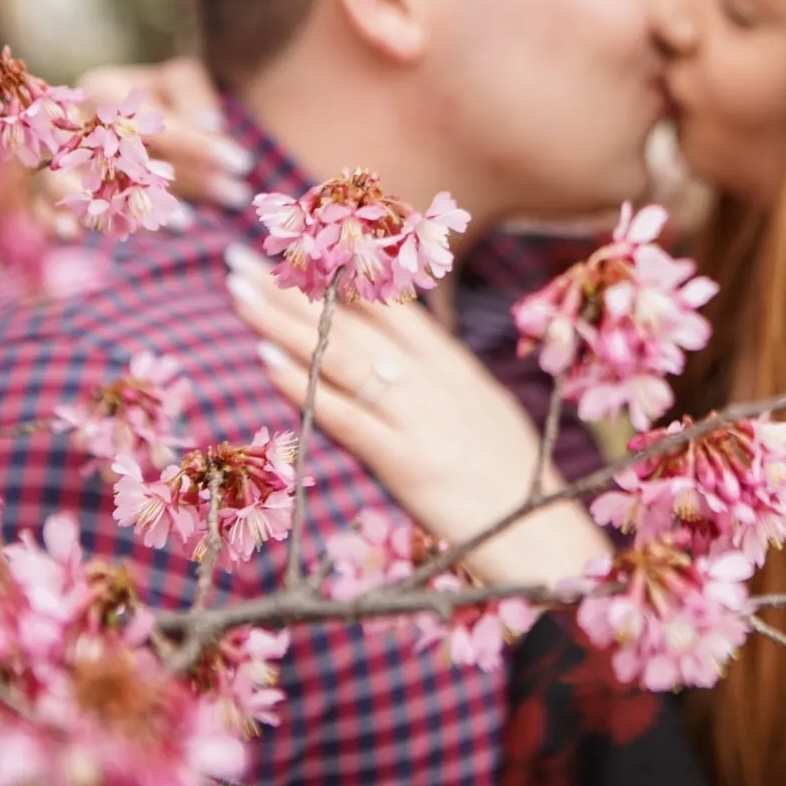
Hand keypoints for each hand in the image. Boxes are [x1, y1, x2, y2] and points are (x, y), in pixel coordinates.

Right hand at [32, 57, 250, 233]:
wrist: (112, 119)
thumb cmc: (156, 98)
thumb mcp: (177, 81)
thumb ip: (193, 95)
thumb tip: (211, 123)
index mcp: (106, 90)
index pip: (156, 121)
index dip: (200, 143)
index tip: (242, 163)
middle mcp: (77, 123)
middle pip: (131, 158)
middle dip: (188, 180)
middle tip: (235, 195)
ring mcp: (57, 157)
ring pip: (86, 183)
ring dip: (132, 205)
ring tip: (185, 224)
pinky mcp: (46, 190)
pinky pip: (38, 205)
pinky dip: (50, 219)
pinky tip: (72, 234)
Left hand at [225, 247, 608, 587]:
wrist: (547, 536)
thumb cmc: (515, 482)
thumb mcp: (484, 412)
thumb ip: (443, 381)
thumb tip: (402, 359)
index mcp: (453, 365)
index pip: (386, 305)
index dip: (334, 275)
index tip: (291, 249)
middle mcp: (435, 380)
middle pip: (352, 322)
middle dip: (292, 289)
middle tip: (239, 259)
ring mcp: (421, 417)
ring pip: (342, 357)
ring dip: (284, 324)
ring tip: (238, 294)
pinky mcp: (409, 461)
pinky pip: (348, 417)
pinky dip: (306, 388)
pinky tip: (266, 363)